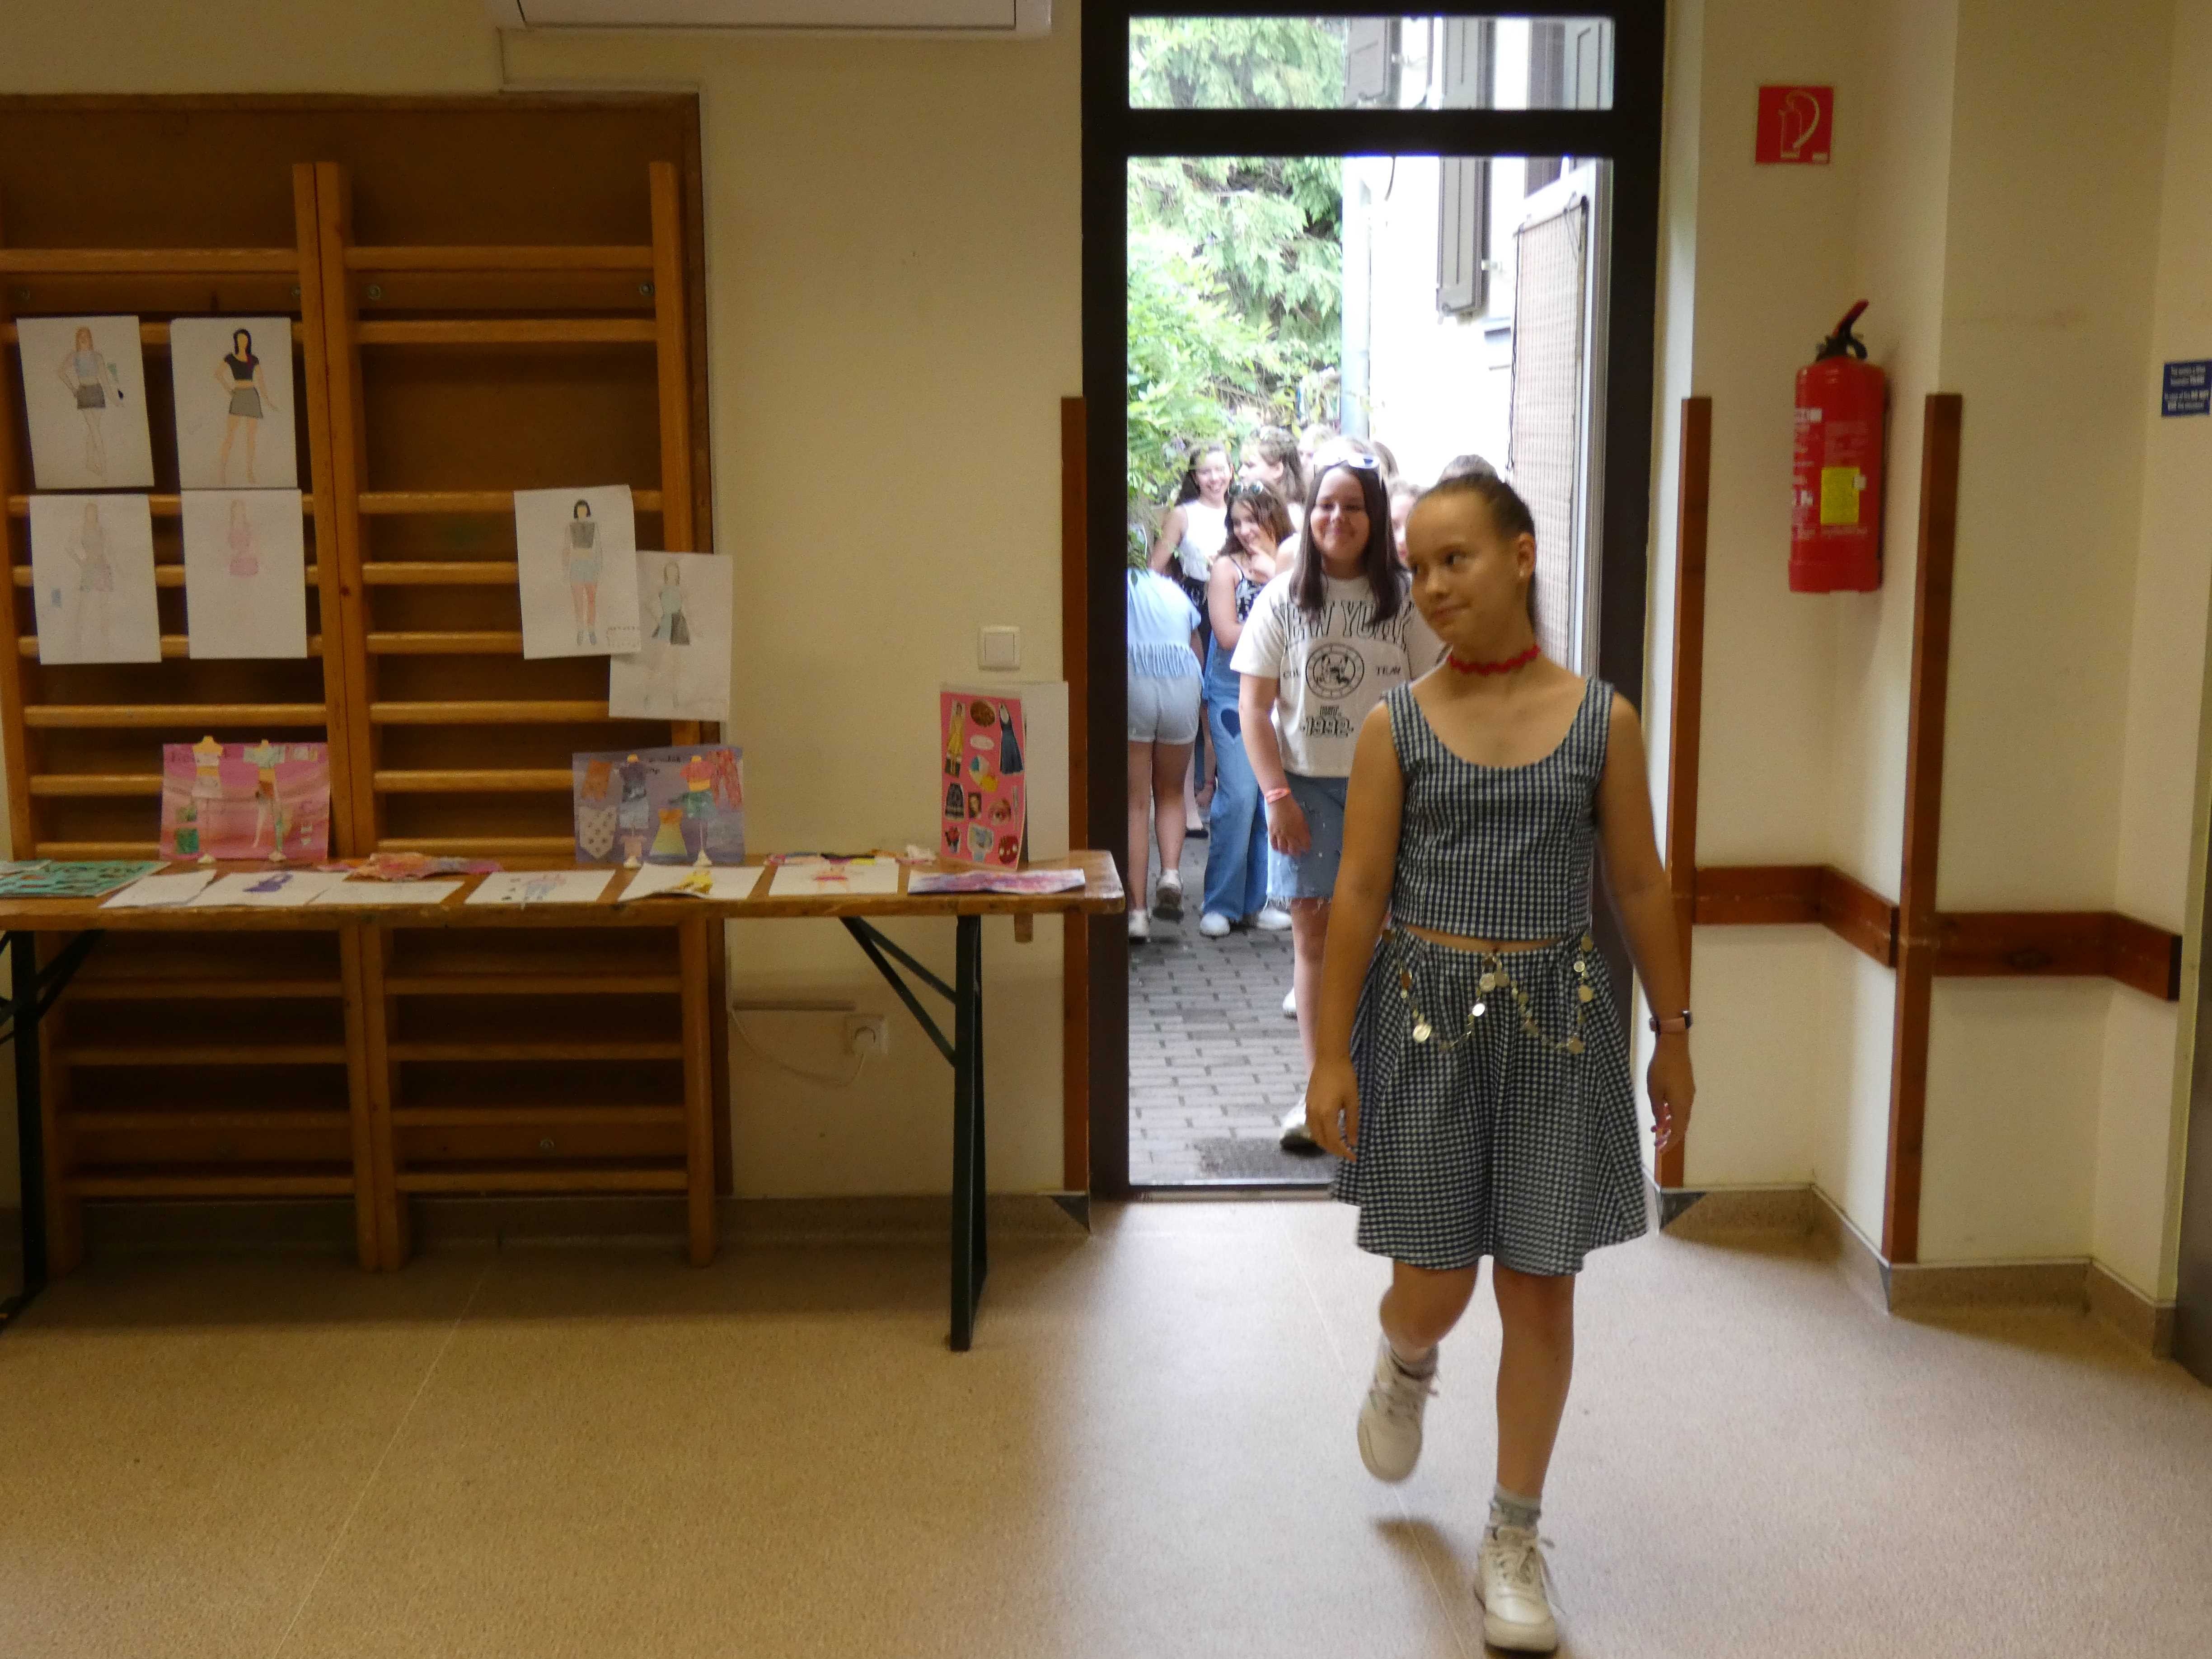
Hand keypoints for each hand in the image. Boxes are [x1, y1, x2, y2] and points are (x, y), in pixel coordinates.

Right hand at [1266, 795, 1310, 855]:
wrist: (1279, 802)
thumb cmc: (1292, 808)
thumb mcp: (1302, 818)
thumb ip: (1303, 828)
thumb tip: (1305, 837)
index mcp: (1300, 830)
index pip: (1305, 844)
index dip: (1306, 848)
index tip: (1306, 849)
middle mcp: (1290, 834)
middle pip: (1294, 849)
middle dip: (1296, 853)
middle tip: (1297, 854)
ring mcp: (1280, 834)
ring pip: (1283, 849)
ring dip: (1286, 852)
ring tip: (1287, 851)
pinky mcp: (1272, 833)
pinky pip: (1273, 844)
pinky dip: (1276, 848)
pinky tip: (1278, 848)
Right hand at [1307, 1059, 1359, 1158]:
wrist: (1329, 1058)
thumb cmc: (1345, 1077)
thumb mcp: (1353, 1101)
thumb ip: (1352, 1123)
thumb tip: (1353, 1142)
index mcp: (1326, 1115)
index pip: (1334, 1141)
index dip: (1344, 1152)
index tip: (1354, 1157)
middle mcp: (1314, 1115)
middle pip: (1321, 1141)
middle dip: (1334, 1150)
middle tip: (1347, 1153)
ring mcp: (1308, 1109)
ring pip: (1314, 1135)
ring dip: (1326, 1143)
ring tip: (1339, 1146)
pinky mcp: (1307, 1104)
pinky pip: (1311, 1126)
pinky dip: (1320, 1134)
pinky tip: (1329, 1132)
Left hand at [1646, 1036, 1694, 1153]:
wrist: (1673, 1046)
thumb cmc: (1661, 1068)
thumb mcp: (1654, 1091)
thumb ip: (1657, 1110)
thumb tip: (1660, 1125)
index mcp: (1681, 1106)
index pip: (1677, 1132)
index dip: (1670, 1143)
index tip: (1660, 1150)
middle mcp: (1688, 1102)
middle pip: (1680, 1126)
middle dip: (1669, 1136)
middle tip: (1657, 1143)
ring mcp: (1688, 1094)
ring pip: (1680, 1115)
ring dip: (1669, 1124)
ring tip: (1655, 1129)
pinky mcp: (1686, 1087)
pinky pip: (1680, 1106)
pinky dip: (1671, 1113)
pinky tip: (1661, 1112)